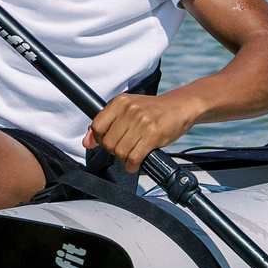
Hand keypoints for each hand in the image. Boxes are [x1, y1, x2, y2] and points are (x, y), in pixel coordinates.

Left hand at [86, 88, 205, 170]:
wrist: (180, 107)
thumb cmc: (153, 110)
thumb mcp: (128, 109)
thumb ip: (106, 123)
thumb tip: (87, 142)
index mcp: (120, 102)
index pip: (97, 126)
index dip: (99, 140)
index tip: (106, 143)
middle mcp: (130, 110)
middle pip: (108, 142)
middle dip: (113, 151)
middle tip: (122, 150)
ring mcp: (142, 122)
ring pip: (121, 152)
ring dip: (124, 159)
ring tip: (130, 155)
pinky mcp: (154, 135)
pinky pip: (134, 157)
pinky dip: (132, 165)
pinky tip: (135, 163)